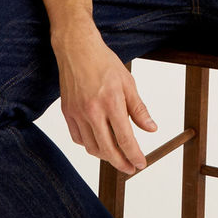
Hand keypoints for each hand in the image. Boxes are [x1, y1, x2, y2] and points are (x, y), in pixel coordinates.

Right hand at [53, 27, 157, 174]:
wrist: (77, 49)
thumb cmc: (104, 62)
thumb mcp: (128, 83)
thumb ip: (139, 109)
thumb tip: (151, 129)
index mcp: (111, 102)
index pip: (125, 138)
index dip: (134, 155)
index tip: (141, 164)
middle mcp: (92, 111)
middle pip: (107, 149)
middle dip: (120, 163)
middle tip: (130, 168)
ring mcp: (77, 113)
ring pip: (91, 147)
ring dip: (105, 156)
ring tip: (116, 155)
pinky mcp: (66, 112)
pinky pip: (77, 138)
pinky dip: (89, 145)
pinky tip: (98, 142)